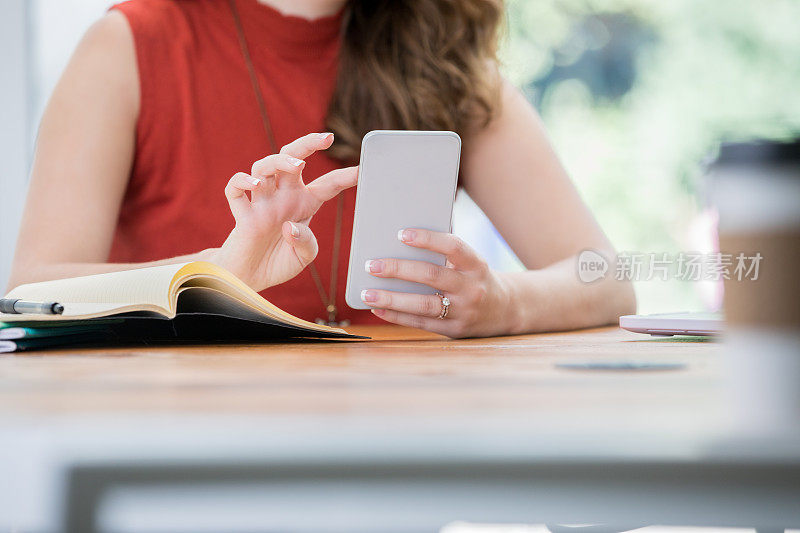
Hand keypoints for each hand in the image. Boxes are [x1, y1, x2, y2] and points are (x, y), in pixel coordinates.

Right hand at [210, 132, 357, 291]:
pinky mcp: (242, 214)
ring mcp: (261, 203)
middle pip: (291, 158)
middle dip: (308, 144)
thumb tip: (290, 226)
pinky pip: (235, 189)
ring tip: (298, 165)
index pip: (327, 185)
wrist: (250, 278)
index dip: (344, 177)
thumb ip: (306, 242)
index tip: (363, 170)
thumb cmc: (278, 263)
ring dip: (280, 161)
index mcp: (303, 205)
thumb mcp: (304, 256)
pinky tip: (254, 184)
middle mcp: (282, 197)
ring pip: (264, 166)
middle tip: (326, 138)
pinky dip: (241, 181)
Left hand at [361, 229, 513, 337]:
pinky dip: (397, 316)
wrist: (505, 310)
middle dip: (398, 269)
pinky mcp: (454, 330)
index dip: (428, 240)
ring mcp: (463, 311)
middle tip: (371, 265)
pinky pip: (421, 323)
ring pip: (423, 304)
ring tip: (367, 293)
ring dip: (391, 299)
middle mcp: (471, 288)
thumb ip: (445, 253)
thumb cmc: (475, 278)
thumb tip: (401, 242)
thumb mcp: (470, 262)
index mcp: (476, 265)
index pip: (453, 247)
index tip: (401, 234)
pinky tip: (378, 308)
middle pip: (431, 276)